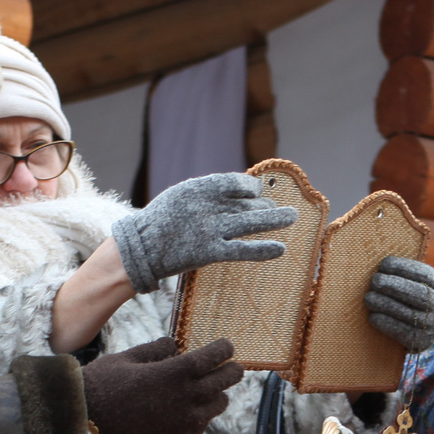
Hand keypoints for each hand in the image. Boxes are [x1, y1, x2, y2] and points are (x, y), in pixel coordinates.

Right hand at [82, 336, 244, 433]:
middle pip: (225, 380)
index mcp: (175, 372)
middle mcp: (186, 397)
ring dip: (217, 393)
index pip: (214, 357)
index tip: (228, 346)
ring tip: (208, 387)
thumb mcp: (130, 356)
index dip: (224, 349)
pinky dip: (201, 414)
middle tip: (230, 365)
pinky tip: (189, 408)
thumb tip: (175, 346)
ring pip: (219, 404)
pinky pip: (202, 424)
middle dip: (231, 369)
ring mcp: (184, 421)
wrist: (85, 421)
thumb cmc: (103, 383)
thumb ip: (158, 350)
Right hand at [110, 174, 296, 292]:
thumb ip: (208, 193)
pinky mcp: (209, 252)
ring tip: (293, 217)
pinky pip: (242, 250)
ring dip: (274, 219)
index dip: (248, 187)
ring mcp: (209, 229)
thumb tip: (241, 192)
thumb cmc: (162, 221)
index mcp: (197, 188)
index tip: (257, 193)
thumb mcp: (181, 196)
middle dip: (266, 206)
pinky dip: (263, 249)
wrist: (140, 247)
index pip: (232, 182)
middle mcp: (206, 206)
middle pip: (245, 203)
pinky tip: (281, 249)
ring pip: (249, 222)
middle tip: (285, 209)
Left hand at [365, 255, 433, 352]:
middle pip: (419, 294)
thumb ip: (404, 276)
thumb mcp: (417, 286)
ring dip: (386, 304)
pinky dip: (386, 323)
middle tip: (375, 280)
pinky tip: (373, 317)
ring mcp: (433, 326)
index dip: (403, 268)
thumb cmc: (411, 303)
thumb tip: (381, 264)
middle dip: (395, 285)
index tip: (384, 264)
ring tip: (369, 298)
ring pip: (409, 313)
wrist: (421, 335)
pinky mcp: (422, 342)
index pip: (424, 274)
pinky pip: (402, 332)